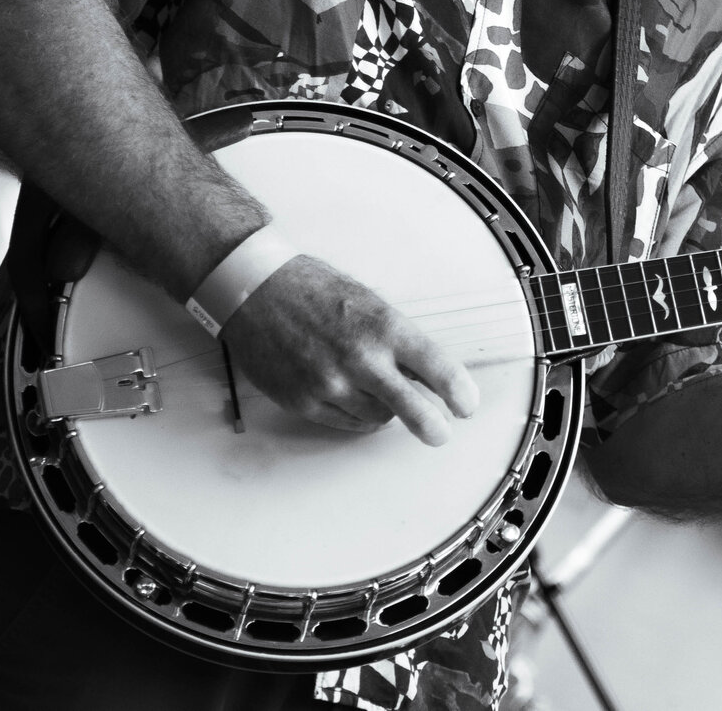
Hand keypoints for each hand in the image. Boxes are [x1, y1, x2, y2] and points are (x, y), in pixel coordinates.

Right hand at [218, 255, 480, 444]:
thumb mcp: (369, 303)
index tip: (467, 405)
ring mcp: (330, 383)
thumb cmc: (313, 289)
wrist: (254, 290)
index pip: (438, 367)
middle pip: (415, 409)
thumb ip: (398, 341)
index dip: (459, 392)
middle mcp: (361, 358)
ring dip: (386, 409)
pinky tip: (350, 394)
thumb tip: (426, 376)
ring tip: (372, 385)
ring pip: (379, 418)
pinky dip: (356, 414)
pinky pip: (346, 423)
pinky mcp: (304, 401)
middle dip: (434, 426)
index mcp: (384, 326)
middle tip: (441, 433)